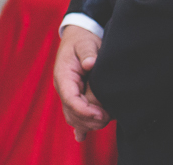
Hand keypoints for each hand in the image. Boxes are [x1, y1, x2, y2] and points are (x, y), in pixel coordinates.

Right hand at [54, 26, 110, 140]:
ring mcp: (67, 93)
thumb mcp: (86, 42)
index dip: (85, 110)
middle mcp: (63, 87)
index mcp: (63, 75)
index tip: (102, 113)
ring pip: (73, 117)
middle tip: (109, 116)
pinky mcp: (73, 96)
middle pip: (72, 113)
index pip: (70, 99)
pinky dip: (79, 126)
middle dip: (90, 119)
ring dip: (88, 122)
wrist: (78, 36)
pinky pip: (73, 115)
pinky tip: (81, 136)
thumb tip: (90, 63)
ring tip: (105, 118)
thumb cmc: (82, 39)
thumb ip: (88, 52)